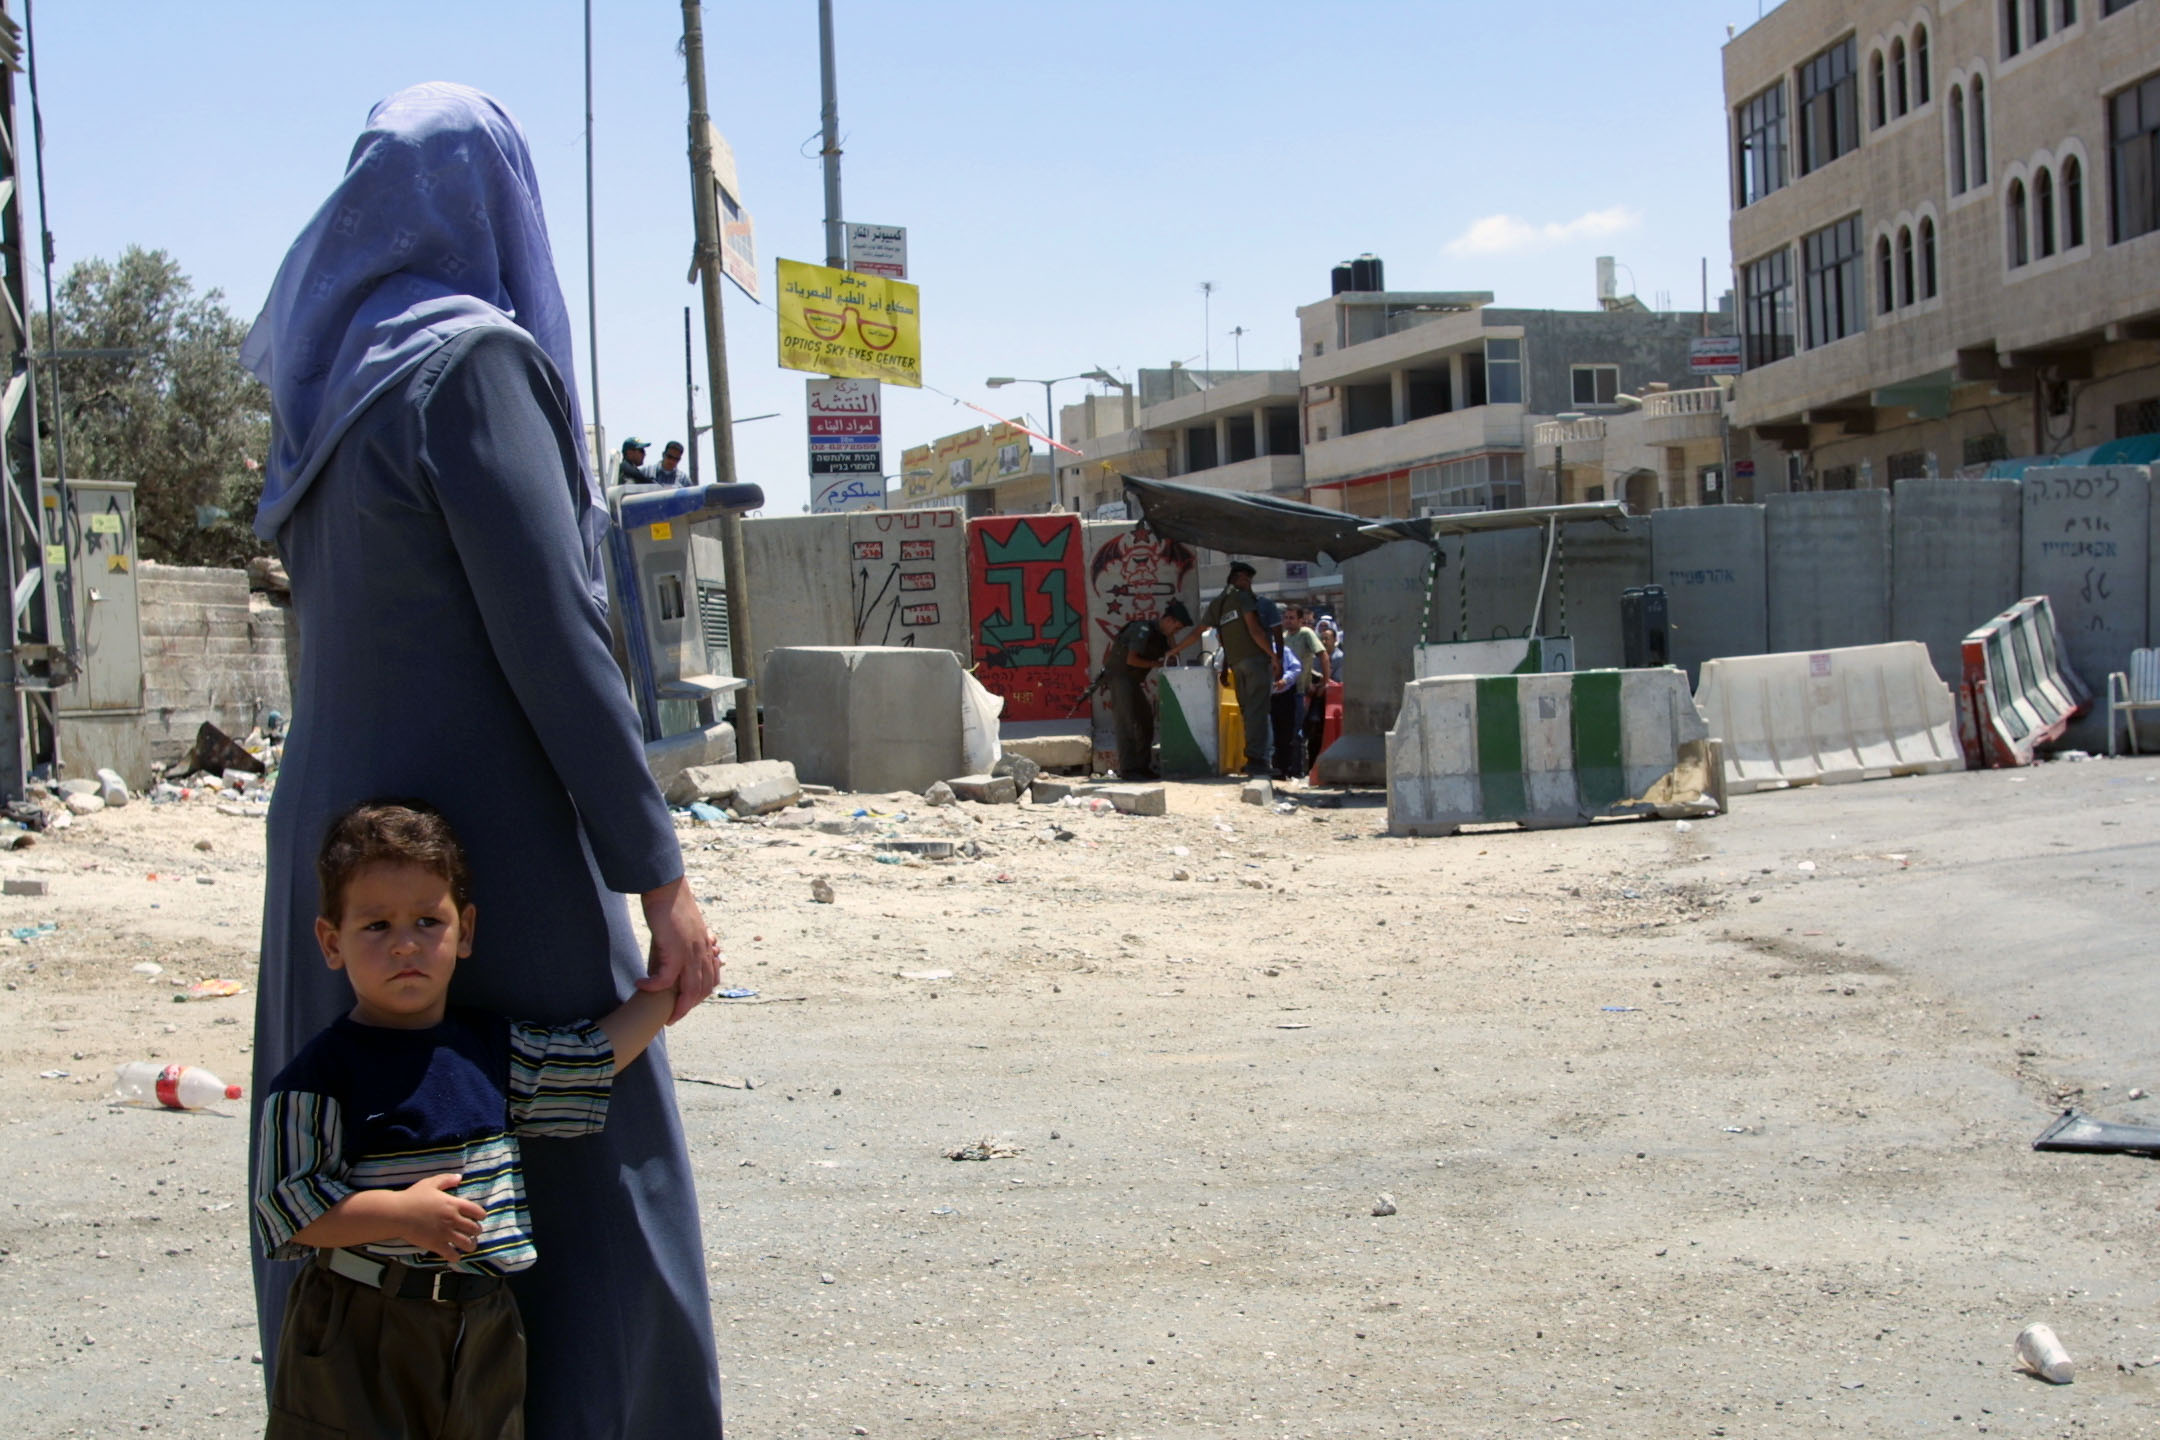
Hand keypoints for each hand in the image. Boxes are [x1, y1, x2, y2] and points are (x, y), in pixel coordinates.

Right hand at [397, 1174, 486, 1264]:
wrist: (397, 1214)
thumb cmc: (413, 1197)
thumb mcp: (430, 1183)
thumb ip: (446, 1179)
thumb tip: (459, 1177)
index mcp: (454, 1204)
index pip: (477, 1212)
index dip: (481, 1216)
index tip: (480, 1218)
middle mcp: (453, 1219)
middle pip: (475, 1229)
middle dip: (476, 1231)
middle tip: (474, 1232)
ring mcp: (445, 1233)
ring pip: (467, 1243)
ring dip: (470, 1245)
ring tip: (469, 1245)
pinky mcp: (436, 1245)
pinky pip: (452, 1255)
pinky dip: (456, 1257)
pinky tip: (455, 1256)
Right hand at [639, 876, 721, 1022]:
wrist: (667, 888)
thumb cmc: (671, 907)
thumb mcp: (682, 931)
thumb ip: (680, 949)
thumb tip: (664, 967)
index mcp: (706, 947)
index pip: (711, 979)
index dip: (700, 995)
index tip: (687, 1004)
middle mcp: (703, 952)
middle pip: (702, 989)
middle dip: (689, 1008)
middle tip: (673, 1018)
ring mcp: (691, 952)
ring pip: (690, 989)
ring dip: (678, 1007)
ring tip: (666, 1016)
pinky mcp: (675, 949)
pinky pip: (666, 978)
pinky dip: (654, 986)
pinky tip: (641, 986)